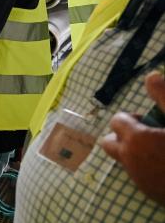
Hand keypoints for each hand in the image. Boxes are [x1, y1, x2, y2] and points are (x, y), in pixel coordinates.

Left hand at [100, 71, 164, 204]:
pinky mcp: (147, 192)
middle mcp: (130, 159)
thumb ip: (163, 97)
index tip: (149, 120)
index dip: (131, 118)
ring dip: (134, 151)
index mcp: (136, 139)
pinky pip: (137, 174)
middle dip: (123, 135)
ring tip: (160, 149)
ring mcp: (137, 178)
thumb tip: (151, 75)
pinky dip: (145, 166)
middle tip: (148, 134)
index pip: (116, 121)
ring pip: (123, 159)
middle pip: (109, 142)